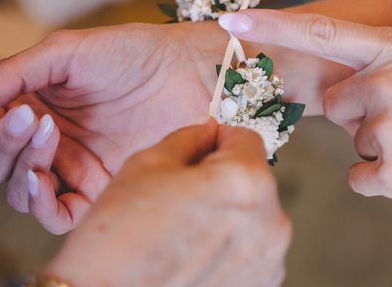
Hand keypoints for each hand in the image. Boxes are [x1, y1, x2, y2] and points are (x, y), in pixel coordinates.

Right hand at [0, 21, 224, 232]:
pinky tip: (42, 175)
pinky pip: (57, 214)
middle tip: (28, 115)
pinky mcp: (102, 187)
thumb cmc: (133, 52)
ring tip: (46, 130)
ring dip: (18, 165)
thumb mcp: (66, 51)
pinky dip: (39, 202)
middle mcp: (51, 140)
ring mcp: (75, 166)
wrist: (188, 68)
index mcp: (36, 105)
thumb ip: (13, 74)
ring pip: (20, 190)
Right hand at [41, 121, 290, 286]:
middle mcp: (271, 222)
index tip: (203, 147)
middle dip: (223, 179)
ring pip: (252, 217)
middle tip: (183, 194)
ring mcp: (268, 261)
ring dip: (228, 215)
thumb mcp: (148, 165)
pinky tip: (192, 255)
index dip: (220, 138)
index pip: (247, 138)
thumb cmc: (120, 242)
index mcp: (246, 181)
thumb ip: (190, 138)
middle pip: (252, 180)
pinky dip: (228, 248)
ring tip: (183, 231)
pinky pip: (250, 251)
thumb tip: (207, 131)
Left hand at [218, 0, 391, 231]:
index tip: (232, 21)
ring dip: (380, 144)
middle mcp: (388, 86)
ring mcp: (389, 131)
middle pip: (337, 102)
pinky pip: (362, 176)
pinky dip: (383, 178)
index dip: (271, 27)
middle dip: (362, 110)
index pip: (321, 34)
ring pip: (354, 140)